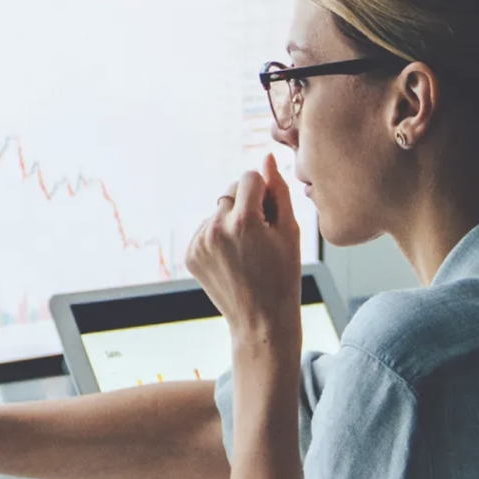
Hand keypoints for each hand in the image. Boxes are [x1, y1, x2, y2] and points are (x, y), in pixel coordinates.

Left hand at [184, 154, 303, 345]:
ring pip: (218, 211)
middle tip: (261, 235)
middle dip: (247, 203)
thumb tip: (266, 158)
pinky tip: (233, 258)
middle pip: (231, 191)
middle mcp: (215, 229)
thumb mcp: (289, 231)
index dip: (264, 191)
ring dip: (232, 220)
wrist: (260, 319)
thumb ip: (278, 190)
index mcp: (243, 221)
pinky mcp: (189, 254)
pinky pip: (205, 229)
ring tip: (247, 250)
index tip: (271, 213)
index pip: (249, 177)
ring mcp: (199, 243)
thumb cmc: (283, 275)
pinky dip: (218, 236)